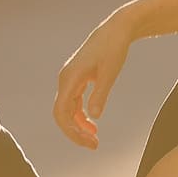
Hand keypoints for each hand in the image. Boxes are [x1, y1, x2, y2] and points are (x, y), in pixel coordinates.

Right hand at [53, 16, 132, 148]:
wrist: (116, 30)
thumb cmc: (114, 49)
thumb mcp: (110, 73)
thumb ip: (100, 94)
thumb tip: (94, 117)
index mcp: (70, 78)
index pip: (61, 112)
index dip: (71, 131)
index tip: (88, 142)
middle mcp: (65, 79)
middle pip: (62, 114)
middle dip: (75, 133)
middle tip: (94, 146)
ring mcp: (70, 79)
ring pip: (67, 110)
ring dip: (78, 127)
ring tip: (95, 141)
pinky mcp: (77, 79)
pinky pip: (74, 103)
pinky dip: (81, 117)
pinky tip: (93, 126)